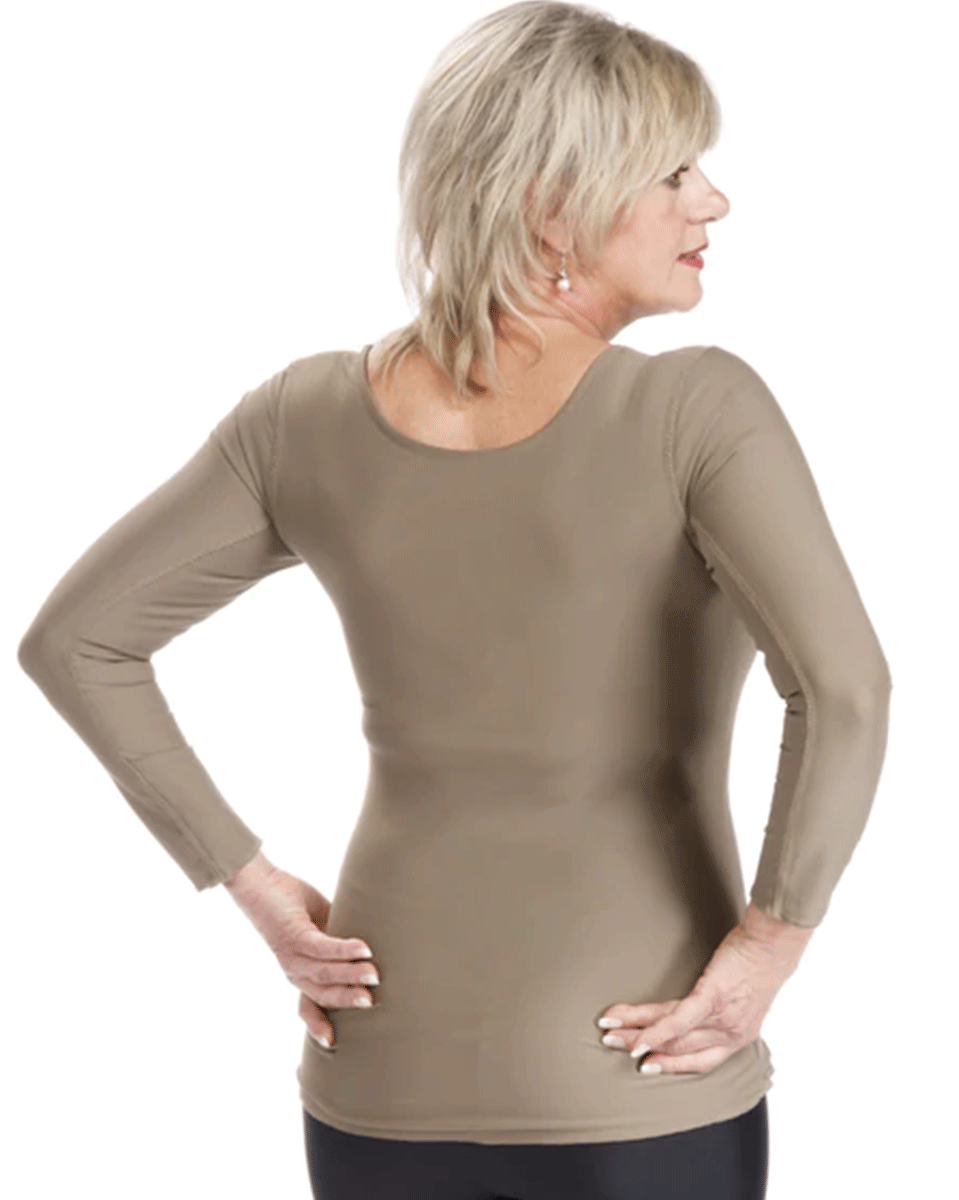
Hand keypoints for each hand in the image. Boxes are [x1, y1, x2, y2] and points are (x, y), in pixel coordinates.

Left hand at [223, 851, 378, 1048]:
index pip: (308, 1005)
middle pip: (321, 994)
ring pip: (324, 973)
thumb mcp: (320, 924)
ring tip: (375, 974)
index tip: (333, 1042)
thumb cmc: (290, 901)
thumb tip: (368, 944)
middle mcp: (293, 969)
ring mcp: (292, 955)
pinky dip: (343, 950)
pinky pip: (322, 948)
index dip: (318, 1025)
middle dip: (347, 1000)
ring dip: (351, 975)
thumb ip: (339, 937)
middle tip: (371, 1001)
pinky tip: (363, 948)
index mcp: (300, 970)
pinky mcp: (294, 935)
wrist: (258, 882)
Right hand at [596, 904, 813, 1074]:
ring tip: (611, 1030)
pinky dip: (654, 1030)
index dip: (671, 1065)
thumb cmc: (760, 962)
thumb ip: (725, 1007)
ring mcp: (721, 1018)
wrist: (774, 943)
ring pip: (671, 1034)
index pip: (701, 1062)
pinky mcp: (711, 997)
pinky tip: (636, 1033)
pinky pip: (677, 1019)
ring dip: (636, 1034)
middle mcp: (731, 1035)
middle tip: (614, 1044)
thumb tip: (701, 1004)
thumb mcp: (746, 994)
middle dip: (641, 1048)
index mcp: (738, 1037)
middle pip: (678, 1048)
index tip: (646, 1064)